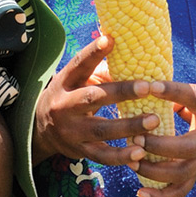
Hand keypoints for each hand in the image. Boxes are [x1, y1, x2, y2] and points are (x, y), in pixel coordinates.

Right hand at [32, 35, 162, 165]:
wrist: (41, 130)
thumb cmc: (70, 97)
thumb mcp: (77, 82)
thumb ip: (101, 74)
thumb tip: (133, 63)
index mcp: (65, 82)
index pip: (78, 64)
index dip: (93, 52)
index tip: (110, 40)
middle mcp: (64, 106)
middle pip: (93, 98)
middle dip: (121, 93)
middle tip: (147, 88)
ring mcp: (71, 131)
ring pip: (101, 130)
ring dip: (129, 126)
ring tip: (154, 121)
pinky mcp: (79, 151)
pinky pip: (102, 155)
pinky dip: (121, 156)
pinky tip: (141, 153)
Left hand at [130, 81, 195, 196]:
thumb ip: (179, 95)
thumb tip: (147, 91)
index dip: (173, 92)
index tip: (152, 87)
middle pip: (187, 148)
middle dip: (158, 146)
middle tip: (136, 137)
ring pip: (181, 174)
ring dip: (153, 171)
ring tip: (131, 161)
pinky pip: (181, 191)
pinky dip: (160, 196)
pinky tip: (141, 192)